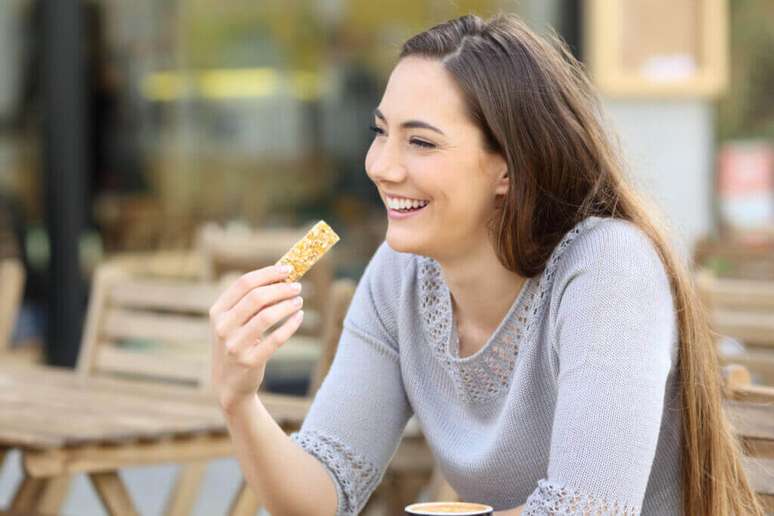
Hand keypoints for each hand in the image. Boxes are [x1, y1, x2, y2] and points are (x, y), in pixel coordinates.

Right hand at [209, 265, 304, 409]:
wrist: (228, 384)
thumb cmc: (236, 344)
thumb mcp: (233, 322)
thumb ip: (250, 302)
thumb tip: (281, 277)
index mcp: (218, 312)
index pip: (244, 283)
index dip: (268, 273)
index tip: (287, 270)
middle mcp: (223, 327)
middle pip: (256, 297)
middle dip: (280, 288)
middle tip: (297, 286)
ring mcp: (235, 345)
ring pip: (267, 316)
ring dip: (287, 305)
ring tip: (299, 300)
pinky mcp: (250, 361)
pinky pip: (276, 339)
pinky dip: (291, 325)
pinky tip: (300, 317)